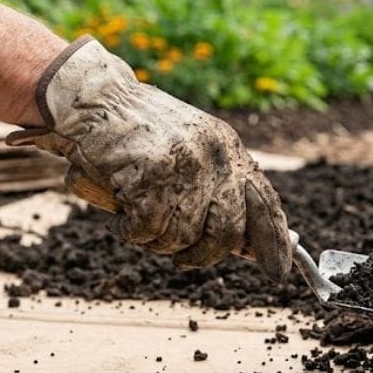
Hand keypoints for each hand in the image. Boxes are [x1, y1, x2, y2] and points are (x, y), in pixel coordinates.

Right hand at [7, 35, 291, 280]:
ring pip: (182, 238)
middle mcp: (212, 156)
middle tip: (182, 256)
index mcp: (227, 148)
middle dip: (203, 254)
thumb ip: (219, 189)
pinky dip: (132, 232)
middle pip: (226, 233)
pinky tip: (123, 213)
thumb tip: (245, 245)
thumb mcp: (192, 148)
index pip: (265, 203)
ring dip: (158, 240)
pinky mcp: (149, 176)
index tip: (278, 272)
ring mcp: (182, 165)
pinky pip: (148, 231)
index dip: (274, 243)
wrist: (95, 100)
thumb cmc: (139, 133)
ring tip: (141, 217)